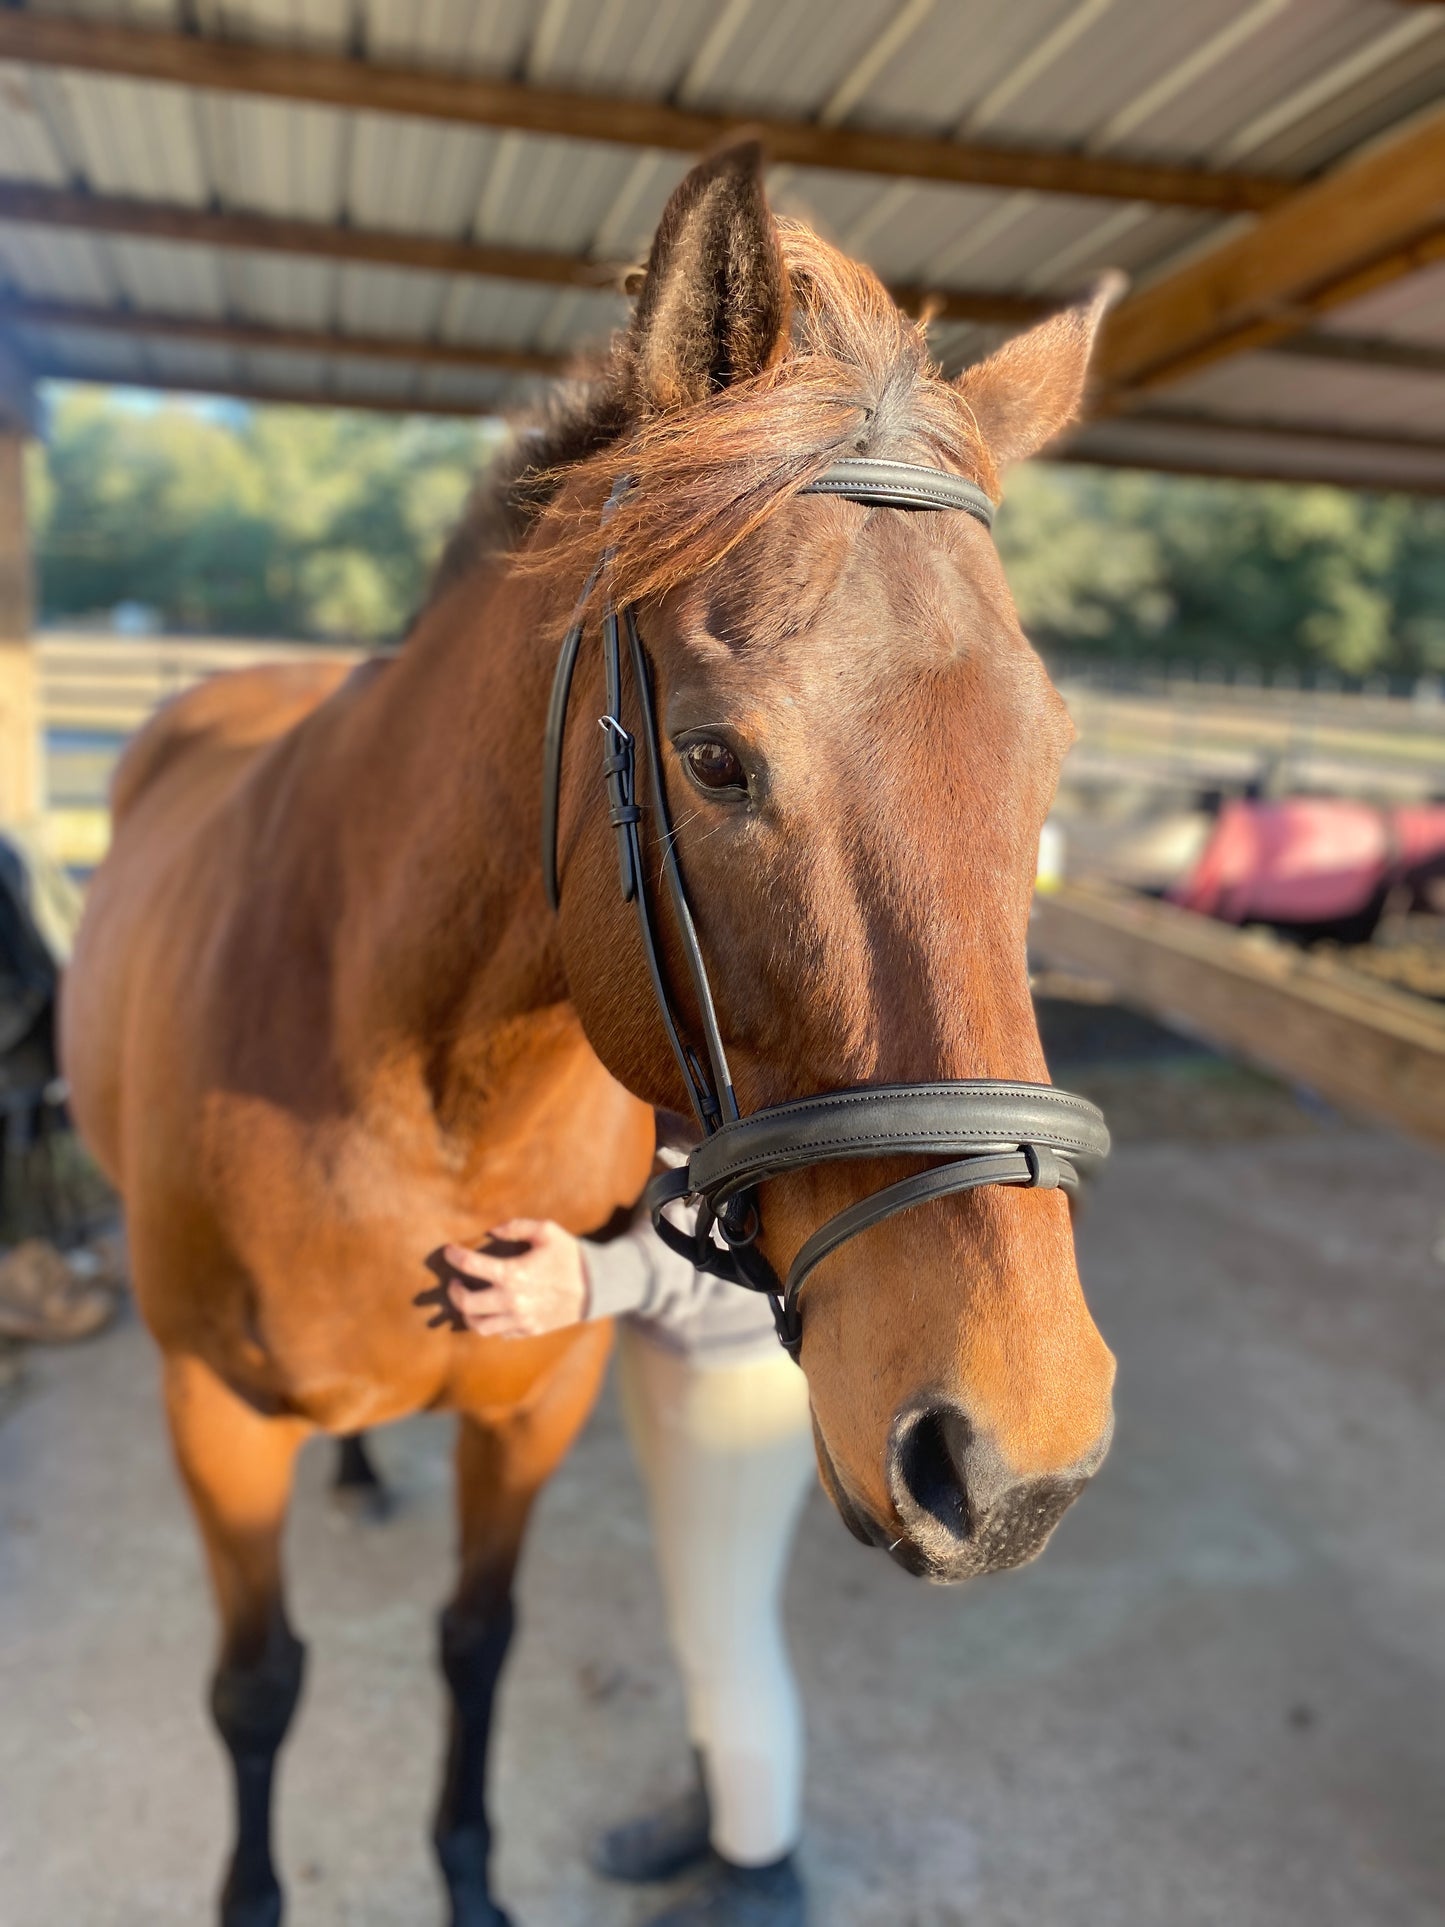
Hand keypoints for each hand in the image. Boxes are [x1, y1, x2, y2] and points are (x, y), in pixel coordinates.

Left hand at [441, 1219, 588, 1338]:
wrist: (597, 1286)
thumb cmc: (570, 1256)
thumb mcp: (546, 1231)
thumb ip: (516, 1226)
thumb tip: (492, 1230)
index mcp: (514, 1273)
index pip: (471, 1265)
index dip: (454, 1256)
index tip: (449, 1251)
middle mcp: (512, 1301)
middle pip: (466, 1304)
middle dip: (454, 1293)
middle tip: (454, 1284)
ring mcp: (520, 1320)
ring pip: (479, 1326)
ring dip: (468, 1314)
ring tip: (468, 1302)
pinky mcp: (529, 1330)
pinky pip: (500, 1333)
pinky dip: (490, 1323)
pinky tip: (492, 1311)